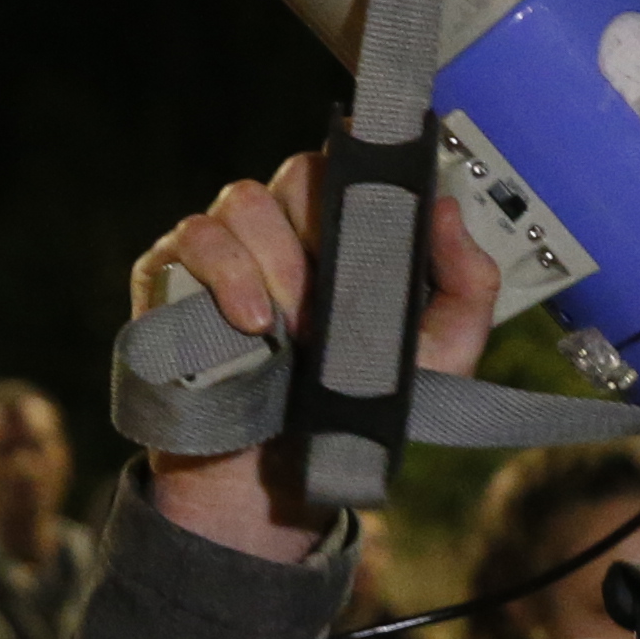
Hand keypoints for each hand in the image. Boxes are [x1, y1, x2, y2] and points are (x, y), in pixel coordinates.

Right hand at [132, 149, 503, 565]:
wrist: (275, 483)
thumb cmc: (351, 410)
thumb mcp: (437, 359)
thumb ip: (465, 287)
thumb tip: (447, 210)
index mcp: (344, 236)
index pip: (351, 165)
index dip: (363, 155)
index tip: (377, 167)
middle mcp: (284, 230)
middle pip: (301, 172)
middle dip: (319, 227)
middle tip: (331, 299)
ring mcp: (226, 248)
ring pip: (245, 199)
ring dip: (276, 260)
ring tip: (293, 329)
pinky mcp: (174, 274)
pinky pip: (196, 238)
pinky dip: (227, 273)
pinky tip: (252, 324)